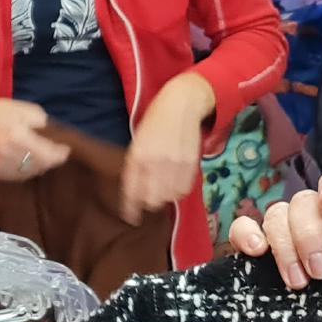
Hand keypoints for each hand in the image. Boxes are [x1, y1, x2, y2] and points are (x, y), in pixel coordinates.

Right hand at [0, 88, 68, 183]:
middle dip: (50, 159)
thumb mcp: (30, 111)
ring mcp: (0, 165)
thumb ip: (45, 126)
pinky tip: (24, 161)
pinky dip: (24, 171)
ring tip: (38, 155)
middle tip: (52, 152)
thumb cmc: (4, 112)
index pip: (49, 155)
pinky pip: (17, 177)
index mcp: (19, 136)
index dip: (60, 154)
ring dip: (38, 166)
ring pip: (30, 174)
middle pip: (41, 166)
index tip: (65, 150)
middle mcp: (9, 153)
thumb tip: (59, 140)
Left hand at [122, 73, 214, 222]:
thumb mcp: (138, 141)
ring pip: (169, 197)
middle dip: (149, 202)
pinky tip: (175, 182)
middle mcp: (156, 162)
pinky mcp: (191, 163)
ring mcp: (175, 163)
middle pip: (152, 200)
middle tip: (149, 197)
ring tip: (163, 187)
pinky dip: (178, 191)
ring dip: (165, 196)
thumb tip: (136, 192)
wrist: (182, 103)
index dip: (130, 209)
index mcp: (138, 155)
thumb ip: (136, 166)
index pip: (132, 191)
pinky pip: (184, 189)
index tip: (130, 218)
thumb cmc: (156, 121)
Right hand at [229, 168, 321, 288]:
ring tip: (298, 282)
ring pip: (276, 214)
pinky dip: (246, 234)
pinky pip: (243, 226)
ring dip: (285, 246)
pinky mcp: (257, 247)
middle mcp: (314, 215)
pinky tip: (256, 252)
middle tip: (321, 271)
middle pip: (304, 202)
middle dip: (310, 235)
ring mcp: (284, 230)